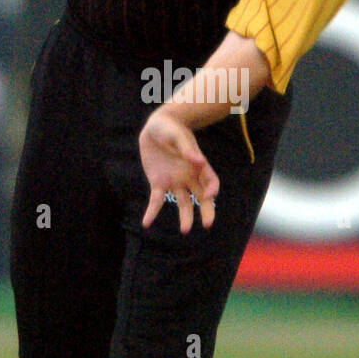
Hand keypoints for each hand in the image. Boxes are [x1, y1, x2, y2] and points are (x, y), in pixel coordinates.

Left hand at [139, 109, 219, 232]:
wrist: (156, 127)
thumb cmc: (171, 129)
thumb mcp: (178, 136)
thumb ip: (187, 149)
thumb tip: (199, 161)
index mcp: (199, 165)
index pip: (211, 181)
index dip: (212, 189)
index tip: (210, 195)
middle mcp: (190, 176)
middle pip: (202, 197)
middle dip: (206, 210)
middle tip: (207, 224)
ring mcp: (175, 181)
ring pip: (184, 202)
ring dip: (185, 216)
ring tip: (185, 230)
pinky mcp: (159, 183)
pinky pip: (156, 201)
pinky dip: (152, 212)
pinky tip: (146, 223)